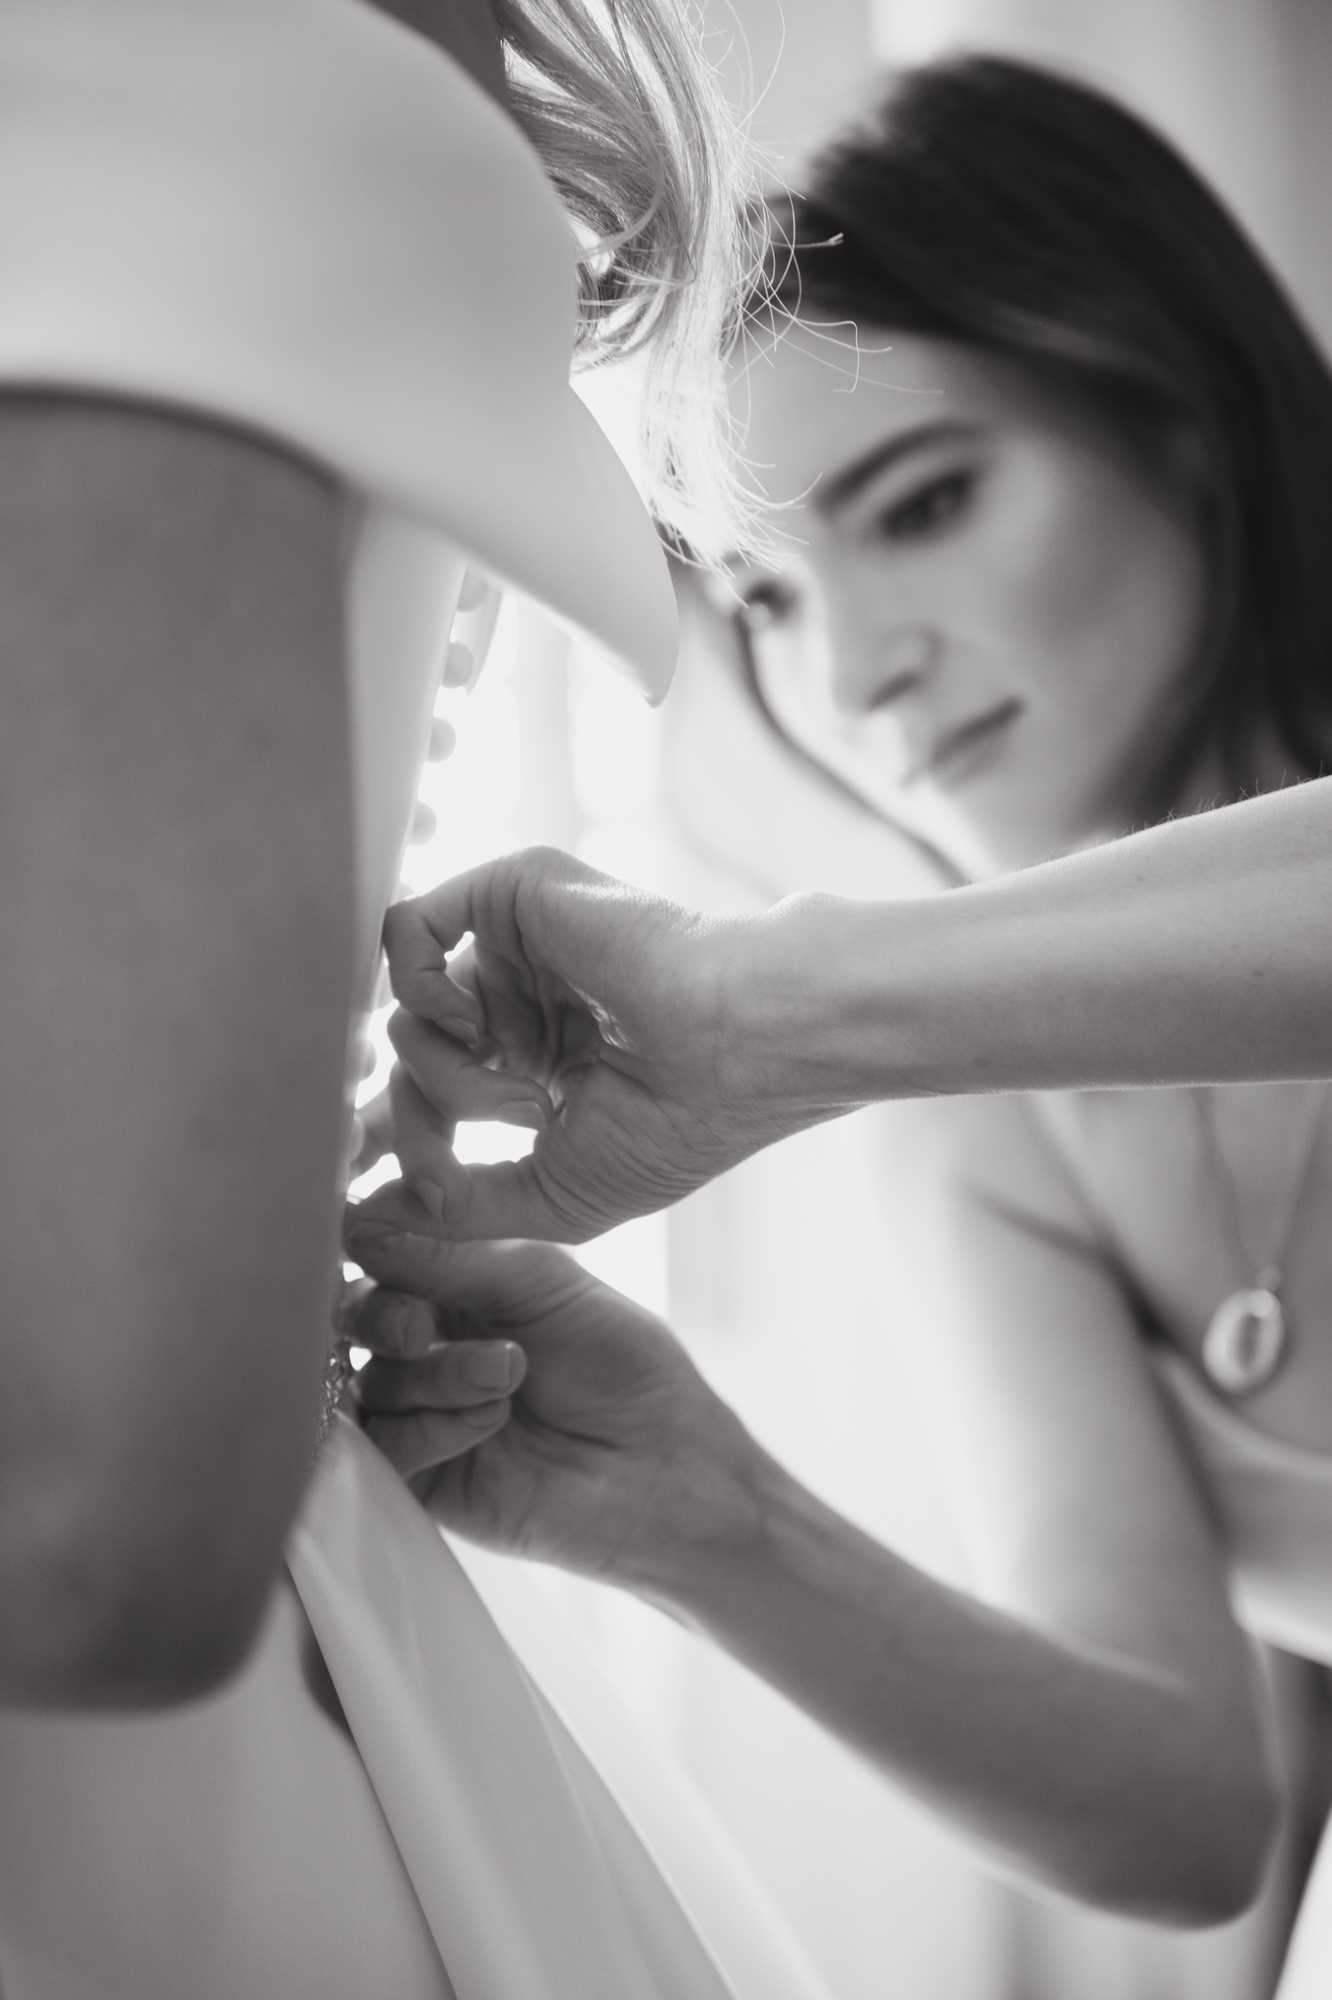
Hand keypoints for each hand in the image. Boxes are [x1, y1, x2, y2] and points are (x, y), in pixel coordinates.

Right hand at [341, 1217, 758, 1589]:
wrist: (665, 1464)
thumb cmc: (624, 1364)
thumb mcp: (542, 1281)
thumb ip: (450, 1256)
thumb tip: (358, 1227)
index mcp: (461, 1292)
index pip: (383, 1262)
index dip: (372, 1253)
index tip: (373, 1248)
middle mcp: (435, 1350)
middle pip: (357, 1323)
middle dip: (384, 1316)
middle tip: (424, 1328)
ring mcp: (427, 1417)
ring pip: (370, 1383)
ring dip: (433, 1374)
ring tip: (507, 1378)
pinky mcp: (427, 1482)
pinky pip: (385, 1448)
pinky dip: (429, 1427)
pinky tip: (490, 1422)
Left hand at [376, 845, 836, 1241]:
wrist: (740, 1052)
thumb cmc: (677, 1126)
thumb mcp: (553, 1195)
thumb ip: (458, 1204)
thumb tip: (368, 1213)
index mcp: (544, 1061)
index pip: (433, 1093)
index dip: (400, 1140)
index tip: (392, 1189)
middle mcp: (526, 1000)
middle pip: (408, 1058)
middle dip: (424, 1118)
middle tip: (487, 1147)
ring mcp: (520, 946)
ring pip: (406, 1010)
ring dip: (445, 1073)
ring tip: (528, 1096)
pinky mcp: (514, 893)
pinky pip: (405, 930)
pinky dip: (416, 989)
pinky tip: (474, 1026)